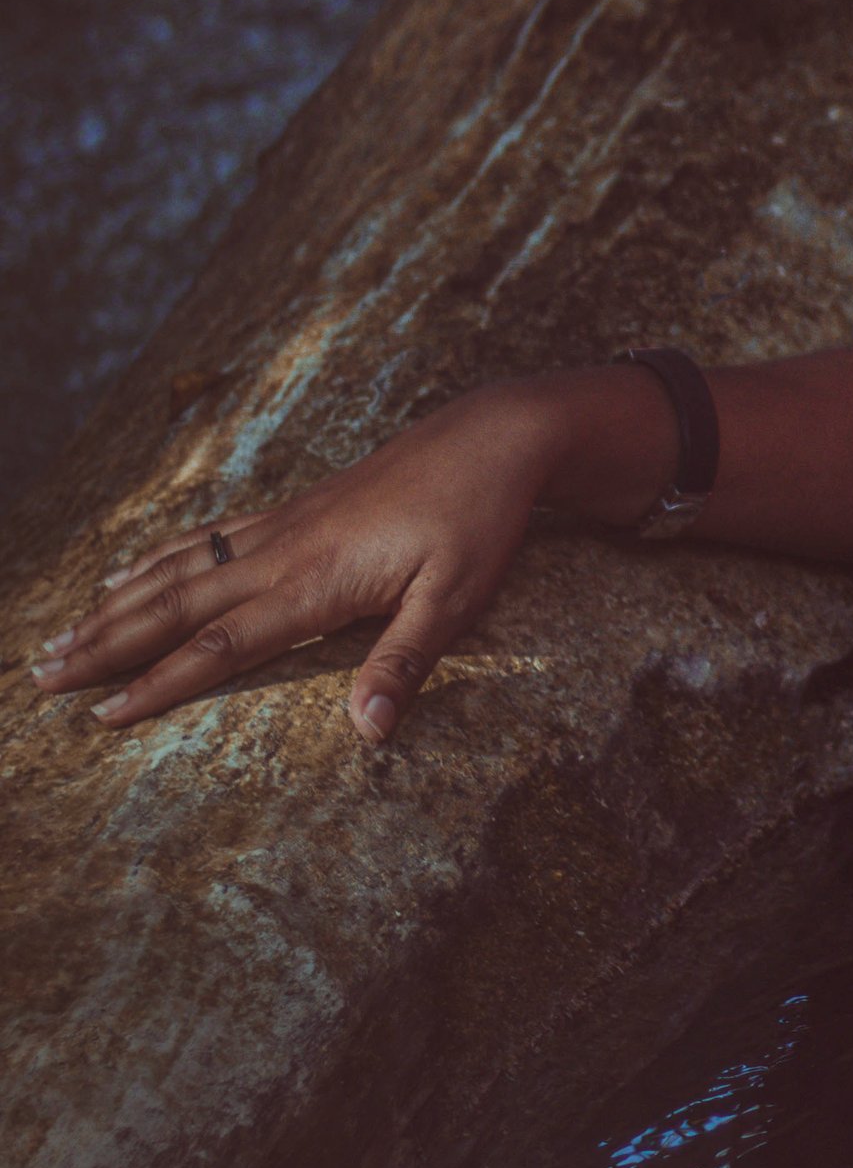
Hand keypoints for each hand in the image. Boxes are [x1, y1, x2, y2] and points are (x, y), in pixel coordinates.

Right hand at [26, 386, 567, 743]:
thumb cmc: (481, 521)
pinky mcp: (295, 508)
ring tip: (60, 635)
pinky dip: (158, 558)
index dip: (158, 683)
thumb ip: (406, 663)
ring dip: (117, 605)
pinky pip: (207, 536)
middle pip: (177, 606)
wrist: (492, 435)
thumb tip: (367, 732)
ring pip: (181, 570)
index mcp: (315, 582)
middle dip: (107, 645)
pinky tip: (126, 571)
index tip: (100, 716)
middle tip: (40, 678)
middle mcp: (283, 551)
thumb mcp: (459, 598)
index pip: (220, 646)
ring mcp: (284, 525)